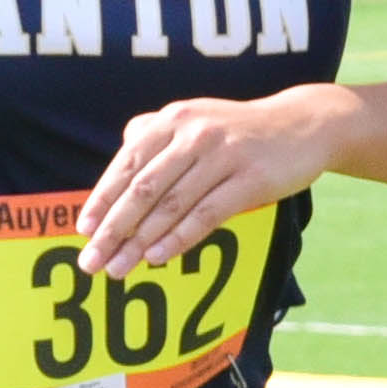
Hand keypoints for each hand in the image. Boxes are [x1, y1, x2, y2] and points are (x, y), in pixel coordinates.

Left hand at [82, 92, 330, 275]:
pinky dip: (179, 238)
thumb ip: (155, 135)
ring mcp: (223, 155)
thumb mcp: (196, 119)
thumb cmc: (240, 130)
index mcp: (173, 120)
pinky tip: (158, 258)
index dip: (102, 199)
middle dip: (113, 229)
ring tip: (118, 268)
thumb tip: (120, 162)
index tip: (83, 230)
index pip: (127, 164)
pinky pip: (207, 214)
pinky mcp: (251, 179)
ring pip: (171, 205)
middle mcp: (194, 134)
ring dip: (140, 241)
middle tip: (91, 260)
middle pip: (143, 189)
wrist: (304, 124)